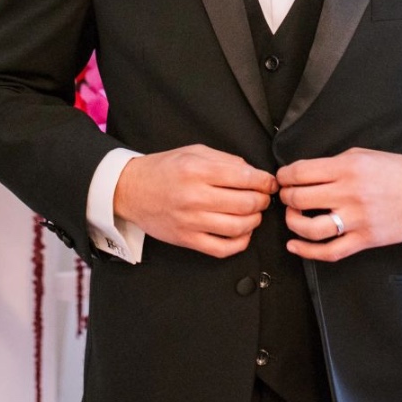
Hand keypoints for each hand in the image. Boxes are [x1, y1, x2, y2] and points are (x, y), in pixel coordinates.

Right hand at [114, 144, 276, 257]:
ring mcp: (191, 221)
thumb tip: (254, 173)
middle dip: (262, 200)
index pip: (245, 177)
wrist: (131, 190)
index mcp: (197, 170)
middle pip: (246, 203)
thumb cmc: (163, 169)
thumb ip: (225, 160)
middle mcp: (195, 196)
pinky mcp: (187, 240)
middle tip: (262, 197)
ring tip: (253, 213)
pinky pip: (223, 248)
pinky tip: (242, 233)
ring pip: (239, 227)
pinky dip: (241, 243)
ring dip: (255, 220)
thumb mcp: (194, 152)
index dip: (265, 181)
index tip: (270, 182)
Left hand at [278, 149, 401, 262]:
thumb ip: (333, 164)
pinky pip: (330, 251)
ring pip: (310, 227)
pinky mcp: (365, 239)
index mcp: (347, 168)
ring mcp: (357, 219)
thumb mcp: (362, 155)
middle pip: (300, 199)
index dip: (285, 176)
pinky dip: (307, 251)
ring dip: (293, 223)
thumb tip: (304, 173)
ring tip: (293, 216)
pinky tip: (295, 246)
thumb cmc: (395, 170)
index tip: (283, 179)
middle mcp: (349, 193)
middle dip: (287, 198)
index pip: (301, 172)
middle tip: (287, 196)